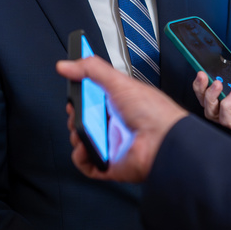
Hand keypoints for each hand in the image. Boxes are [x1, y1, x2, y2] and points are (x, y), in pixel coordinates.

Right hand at [58, 55, 186, 183]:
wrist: (163, 140)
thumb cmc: (153, 112)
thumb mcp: (119, 82)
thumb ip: (92, 69)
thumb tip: (66, 65)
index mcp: (120, 104)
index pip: (93, 99)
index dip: (80, 97)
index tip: (73, 93)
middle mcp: (116, 124)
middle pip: (85, 120)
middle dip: (75, 116)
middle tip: (76, 111)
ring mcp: (112, 145)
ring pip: (83, 142)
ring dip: (77, 135)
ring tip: (82, 128)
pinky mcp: (110, 164)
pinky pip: (87, 164)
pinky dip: (81, 156)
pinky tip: (85, 145)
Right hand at [192, 56, 230, 171]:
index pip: (214, 87)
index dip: (205, 78)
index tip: (202, 66)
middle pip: (205, 99)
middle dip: (199, 87)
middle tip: (202, 74)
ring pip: (209, 110)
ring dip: (209, 95)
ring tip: (217, 83)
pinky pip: (224, 118)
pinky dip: (226, 105)